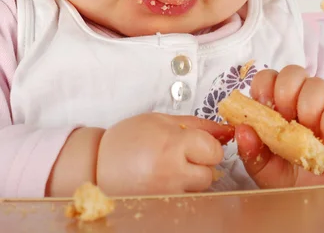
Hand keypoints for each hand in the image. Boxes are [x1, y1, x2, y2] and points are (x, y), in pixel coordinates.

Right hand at [97, 113, 233, 194]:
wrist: (97, 165)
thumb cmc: (127, 140)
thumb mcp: (161, 120)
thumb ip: (196, 123)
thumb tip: (225, 129)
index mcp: (173, 145)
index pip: (214, 151)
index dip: (209, 145)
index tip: (198, 142)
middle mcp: (172, 172)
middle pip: (210, 172)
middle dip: (201, 162)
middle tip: (180, 154)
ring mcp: (168, 193)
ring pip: (199, 187)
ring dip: (191, 177)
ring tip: (168, 166)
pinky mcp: (164, 206)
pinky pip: (186, 197)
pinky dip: (181, 189)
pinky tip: (164, 179)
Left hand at [235, 66, 323, 187]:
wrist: (316, 194)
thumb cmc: (285, 172)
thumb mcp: (262, 168)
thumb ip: (250, 152)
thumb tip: (242, 131)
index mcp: (273, 103)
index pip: (267, 77)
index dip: (264, 86)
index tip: (264, 106)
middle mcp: (297, 98)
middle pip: (293, 72)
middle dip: (287, 91)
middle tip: (286, 117)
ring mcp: (322, 106)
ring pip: (318, 84)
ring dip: (310, 106)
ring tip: (307, 130)